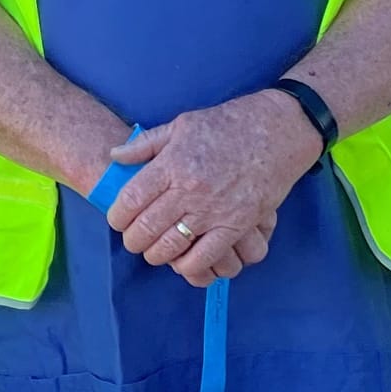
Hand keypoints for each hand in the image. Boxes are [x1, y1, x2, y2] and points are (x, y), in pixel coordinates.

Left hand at [105, 89, 319, 287]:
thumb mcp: (181, 125)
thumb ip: (145, 145)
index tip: (117, 220)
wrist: (275, 132)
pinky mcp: (236, 225)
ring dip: (156, 255)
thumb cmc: (227, 125)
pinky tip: (183, 261)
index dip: (117, 216)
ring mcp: (213, 210)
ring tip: (154, 251)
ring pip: (171, 247)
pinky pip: (205, 257)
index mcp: (172, 164)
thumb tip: (114, 156)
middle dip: (133, 240)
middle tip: (133, 239)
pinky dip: (189, 266)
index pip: (130, 200)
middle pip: (146, 228)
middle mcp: (189, 190)